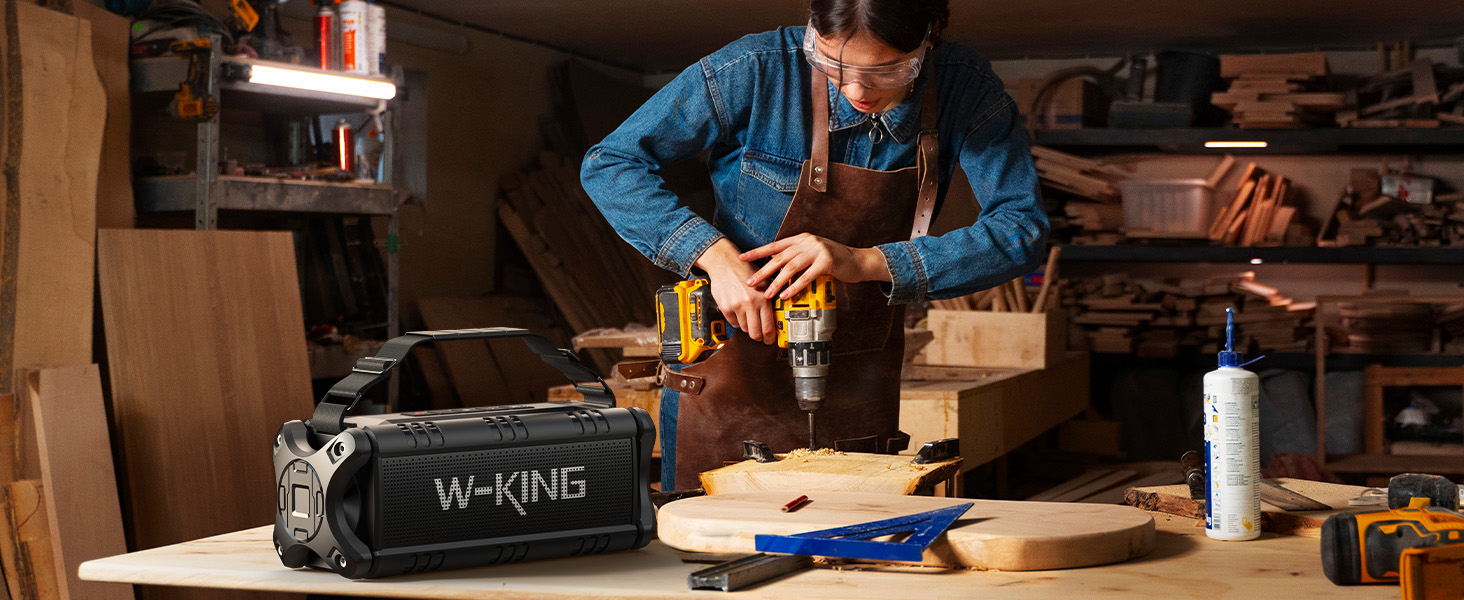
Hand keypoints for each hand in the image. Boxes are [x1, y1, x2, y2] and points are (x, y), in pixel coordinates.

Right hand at [693, 238, 776, 343]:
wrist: (725, 263)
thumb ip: (771, 298)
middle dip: (758, 337)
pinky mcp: (725, 307)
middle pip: (755, 333)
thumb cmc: (745, 270)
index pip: (768, 326)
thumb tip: (776, 317)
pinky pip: (733, 323)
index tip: (770, 340)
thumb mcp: (765, 281)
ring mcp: (737, 306)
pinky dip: (737, 321)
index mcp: (763, 298)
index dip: (770, 337)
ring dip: (748, 326)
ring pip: (744, 328)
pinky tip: (739, 312)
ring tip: (749, 317)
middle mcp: (751, 303)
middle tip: (760, 337)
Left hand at [740, 233, 889, 299]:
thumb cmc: (834, 261)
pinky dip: (795, 287)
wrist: (858, 262)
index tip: (742, 258)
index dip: (758, 252)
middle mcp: (807, 241)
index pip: (775, 245)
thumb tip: (776, 266)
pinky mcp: (827, 261)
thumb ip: (797, 257)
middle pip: (780, 257)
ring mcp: (818, 250)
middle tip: (750, 282)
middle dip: (763, 271)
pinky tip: (786, 295)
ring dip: (777, 282)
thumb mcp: (813, 255)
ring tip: (767, 294)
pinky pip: (807, 276)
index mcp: (801, 239)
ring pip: (791, 267)